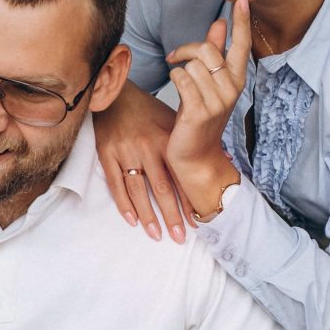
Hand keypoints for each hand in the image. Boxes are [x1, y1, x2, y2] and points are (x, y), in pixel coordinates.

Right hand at [93, 80, 188, 242]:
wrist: (114, 91)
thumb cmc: (146, 108)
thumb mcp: (173, 119)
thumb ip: (192, 141)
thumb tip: (222, 160)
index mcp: (167, 141)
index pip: (180, 177)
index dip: (188, 201)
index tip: (197, 223)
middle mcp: (148, 147)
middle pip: (161, 188)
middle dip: (172, 215)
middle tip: (179, 238)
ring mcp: (126, 151)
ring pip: (138, 190)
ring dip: (148, 215)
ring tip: (156, 235)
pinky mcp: (107, 152)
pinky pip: (115, 183)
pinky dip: (123, 203)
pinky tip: (132, 220)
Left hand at [164, 0, 250, 173]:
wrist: (196, 157)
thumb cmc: (200, 119)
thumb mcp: (210, 84)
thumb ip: (215, 54)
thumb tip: (220, 24)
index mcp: (236, 80)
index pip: (242, 45)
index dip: (241, 22)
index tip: (242, 0)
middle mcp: (231, 89)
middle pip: (207, 49)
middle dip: (186, 50)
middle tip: (176, 59)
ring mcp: (218, 101)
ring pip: (192, 64)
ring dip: (179, 71)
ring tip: (180, 86)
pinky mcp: (201, 111)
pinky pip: (182, 78)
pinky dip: (174, 80)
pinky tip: (178, 94)